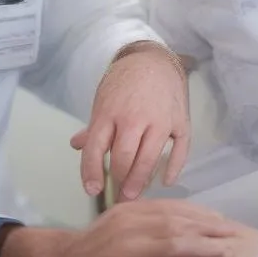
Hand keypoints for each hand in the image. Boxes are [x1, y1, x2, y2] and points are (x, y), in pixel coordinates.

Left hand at [72, 41, 189, 201]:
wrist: (155, 59)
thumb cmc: (124, 82)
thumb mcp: (103, 100)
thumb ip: (94, 127)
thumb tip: (76, 145)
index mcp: (109, 113)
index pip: (95, 149)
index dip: (91, 173)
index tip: (92, 190)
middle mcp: (133, 118)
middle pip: (124, 159)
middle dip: (119, 182)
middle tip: (119, 197)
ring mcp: (159, 120)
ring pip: (149, 159)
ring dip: (140, 181)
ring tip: (134, 195)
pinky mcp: (180, 121)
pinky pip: (179, 150)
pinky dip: (173, 168)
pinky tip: (166, 181)